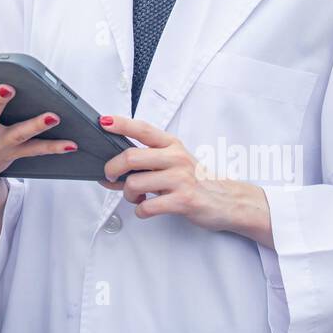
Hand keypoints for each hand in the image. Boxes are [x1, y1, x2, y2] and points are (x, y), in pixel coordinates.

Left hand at [96, 114, 272, 244]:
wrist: (229, 200)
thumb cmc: (196, 180)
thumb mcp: (175, 162)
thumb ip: (148, 163)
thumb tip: (114, 170)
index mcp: (172, 144)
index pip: (143, 129)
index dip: (121, 124)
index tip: (104, 122)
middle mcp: (176, 158)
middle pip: (131, 157)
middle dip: (112, 168)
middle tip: (110, 176)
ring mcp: (181, 179)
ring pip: (135, 183)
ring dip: (127, 195)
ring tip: (135, 197)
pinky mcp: (184, 200)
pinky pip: (148, 206)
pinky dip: (140, 211)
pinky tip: (146, 209)